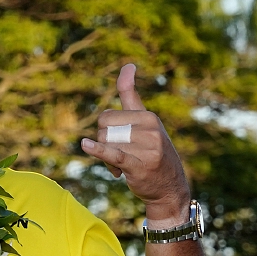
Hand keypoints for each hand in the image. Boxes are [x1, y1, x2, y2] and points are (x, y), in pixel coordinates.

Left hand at [80, 64, 189, 224]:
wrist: (170, 189)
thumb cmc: (152, 156)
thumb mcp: (147, 128)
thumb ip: (132, 103)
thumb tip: (127, 67)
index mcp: (149, 117)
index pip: (119, 104)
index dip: (125, 83)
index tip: (129, 66)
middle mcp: (150, 128)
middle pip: (103, 124)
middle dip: (103, 140)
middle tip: (118, 155)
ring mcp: (146, 147)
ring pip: (105, 142)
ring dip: (106, 157)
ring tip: (121, 165)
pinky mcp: (139, 165)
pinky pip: (112, 154)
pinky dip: (97, 151)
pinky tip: (86, 145)